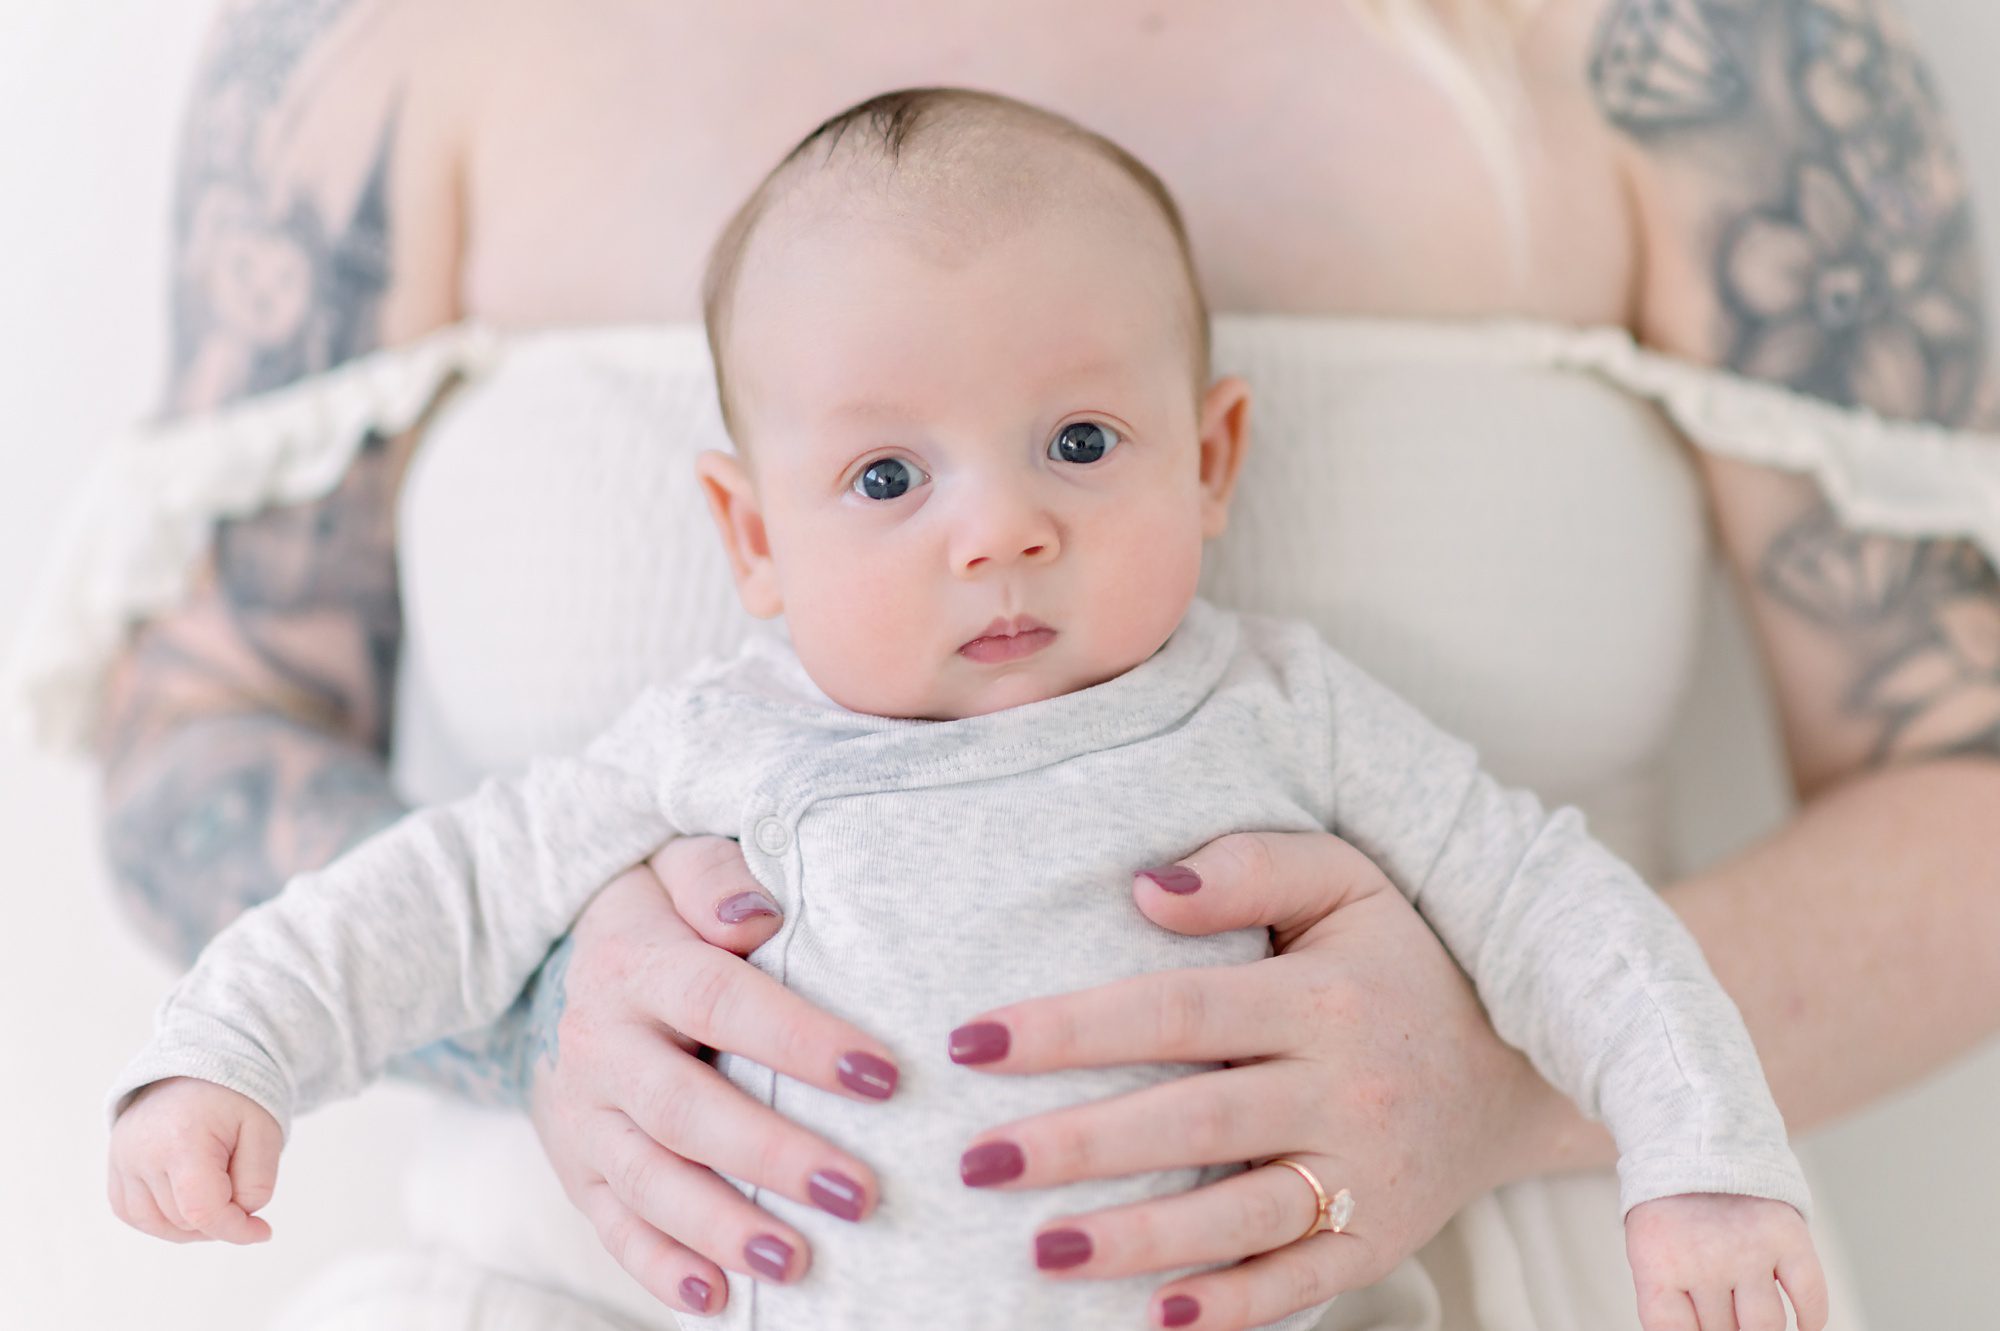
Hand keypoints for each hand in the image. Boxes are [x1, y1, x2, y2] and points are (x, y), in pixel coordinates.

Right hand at [107, 1076, 280, 1244]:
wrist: (198, 1067)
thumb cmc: (235, 1097)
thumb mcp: (265, 1132)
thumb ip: (257, 1182)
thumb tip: (240, 1219)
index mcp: (181, 1140)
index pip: (203, 1211)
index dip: (235, 1230)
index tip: (262, 1231)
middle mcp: (141, 1154)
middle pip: (184, 1221)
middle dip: (219, 1217)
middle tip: (240, 1185)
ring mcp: (121, 1161)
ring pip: (158, 1226)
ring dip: (192, 1224)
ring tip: (216, 1189)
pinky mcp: (114, 1169)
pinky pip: (136, 1215)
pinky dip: (164, 1219)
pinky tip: (188, 1196)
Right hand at [524, 836, 900, 1319]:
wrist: (567, 955)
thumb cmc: (663, 913)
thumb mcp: (679, 865)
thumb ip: (717, 879)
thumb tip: (759, 915)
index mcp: (637, 966)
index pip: (722, 1001)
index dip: (800, 1040)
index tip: (882, 1076)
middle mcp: (602, 1044)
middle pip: (686, 1109)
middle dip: (774, 1156)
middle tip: (859, 1192)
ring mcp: (583, 1114)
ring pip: (649, 1181)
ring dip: (724, 1227)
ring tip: (798, 1262)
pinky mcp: (576, 1166)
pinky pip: (612, 1226)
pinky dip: (659, 1269)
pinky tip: (716, 1298)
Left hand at [949, 830, 1594, 1330]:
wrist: (1517, 1065)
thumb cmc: (1398, 961)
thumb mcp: (1347, 882)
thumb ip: (1250, 867)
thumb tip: (1145, 888)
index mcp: (1323, 996)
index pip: (1176, 1011)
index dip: (1070, 1029)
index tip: (973, 1043)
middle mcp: (1346, 1089)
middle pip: (1192, 1121)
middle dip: (1076, 1146)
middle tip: (976, 1161)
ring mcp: (1366, 1175)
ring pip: (1239, 1217)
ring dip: (1137, 1241)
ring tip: (1040, 1252)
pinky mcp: (1379, 1240)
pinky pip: (1301, 1283)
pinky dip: (1233, 1307)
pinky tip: (1157, 1315)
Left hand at [1626, 1194, 1826, 1330]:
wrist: (1694, 1143)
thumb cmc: (1672, 1214)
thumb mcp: (1650, 1251)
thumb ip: (1670, 1301)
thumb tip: (1696, 1330)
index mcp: (1658, 1264)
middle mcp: (1704, 1259)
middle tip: (1726, 1316)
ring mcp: (1748, 1249)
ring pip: (1765, 1326)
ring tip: (1753, 1323)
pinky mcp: (1786, 1235)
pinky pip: (1810, 1294)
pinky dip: (1811, 1318)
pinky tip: (1804, 1326)